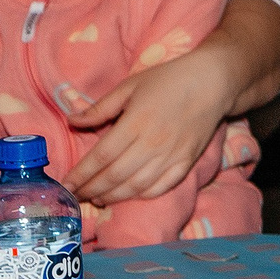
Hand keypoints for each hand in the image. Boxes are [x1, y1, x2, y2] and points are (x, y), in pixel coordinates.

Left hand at [61, 0, 279, 204]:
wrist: (213, 82)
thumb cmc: (169, 79)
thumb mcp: (130, 86)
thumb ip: (100, 107)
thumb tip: (72, 121)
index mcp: (135, 123)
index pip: (101, 157)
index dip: (81, 174)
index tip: (66, 184)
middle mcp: (153, 144)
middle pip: (116, 176)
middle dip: (92, 189)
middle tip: (76, 196)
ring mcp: (172, 155)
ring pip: (137, 186)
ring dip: (114, 196)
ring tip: (97, 198)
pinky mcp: (187, 161)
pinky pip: (163, 186)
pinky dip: (143, 195)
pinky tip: (129, 196)